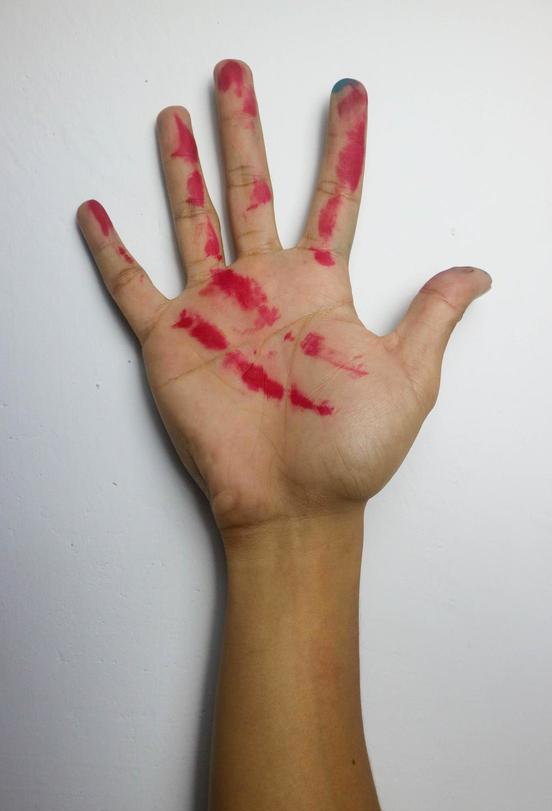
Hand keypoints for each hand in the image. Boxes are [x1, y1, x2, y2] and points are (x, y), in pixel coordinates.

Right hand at [77, 61, 490, 533]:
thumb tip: (477, 273)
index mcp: (319, 289)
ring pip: (192, 221)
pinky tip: (96, 213)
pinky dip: (111, 251)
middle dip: (244, 132)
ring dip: (181, 170)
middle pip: (252, 190)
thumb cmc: (352, 451)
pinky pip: (132, 286)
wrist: (294, 503)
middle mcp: (264, 288)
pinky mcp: (169, 341)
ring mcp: (214, 310)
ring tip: (174, 117)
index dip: (342, 146)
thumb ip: (432, 317)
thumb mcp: (409, 378)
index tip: (348, 95)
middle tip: (236, 73)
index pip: (332, 200)